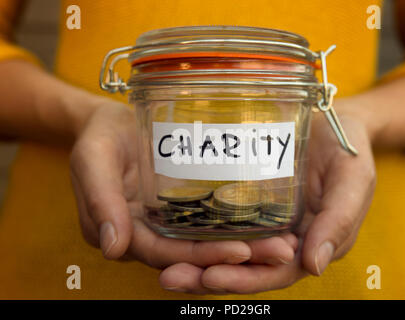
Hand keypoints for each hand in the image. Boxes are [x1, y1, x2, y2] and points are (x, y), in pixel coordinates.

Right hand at [70, 100, 297, 280]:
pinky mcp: (183, 207)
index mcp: (124, 232)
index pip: (165, 255)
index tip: (242, 251)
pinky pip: (211, 223)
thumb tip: (112, 247)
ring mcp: (168, 223)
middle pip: (193, 255)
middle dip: (236, 258)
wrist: (112, 121)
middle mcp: (149, 235)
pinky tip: (270, 222)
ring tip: (285, 242)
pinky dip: (238, 226)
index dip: (201, 257)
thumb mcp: (94, 159)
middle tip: (281, 250)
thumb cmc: (101, 136)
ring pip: (207, 244)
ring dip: (246, 248)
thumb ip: (99, 198)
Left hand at [160, 105, 375, 293]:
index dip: (245, 279)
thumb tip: (314, 266)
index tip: (211, 277)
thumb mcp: (352, 178)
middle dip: (209, 276)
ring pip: (230, 249)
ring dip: (198, 261)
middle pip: (245, 267)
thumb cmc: (347, 147)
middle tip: (172, 277)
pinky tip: (172, 231)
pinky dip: (200, 232)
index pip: (275, 272)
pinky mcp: (248, 200)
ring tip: (164, 266)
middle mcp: (284, 238)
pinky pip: (223, 221)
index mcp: (311, 241)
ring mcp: (264, 220)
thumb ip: (340, 219)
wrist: (331, 119)